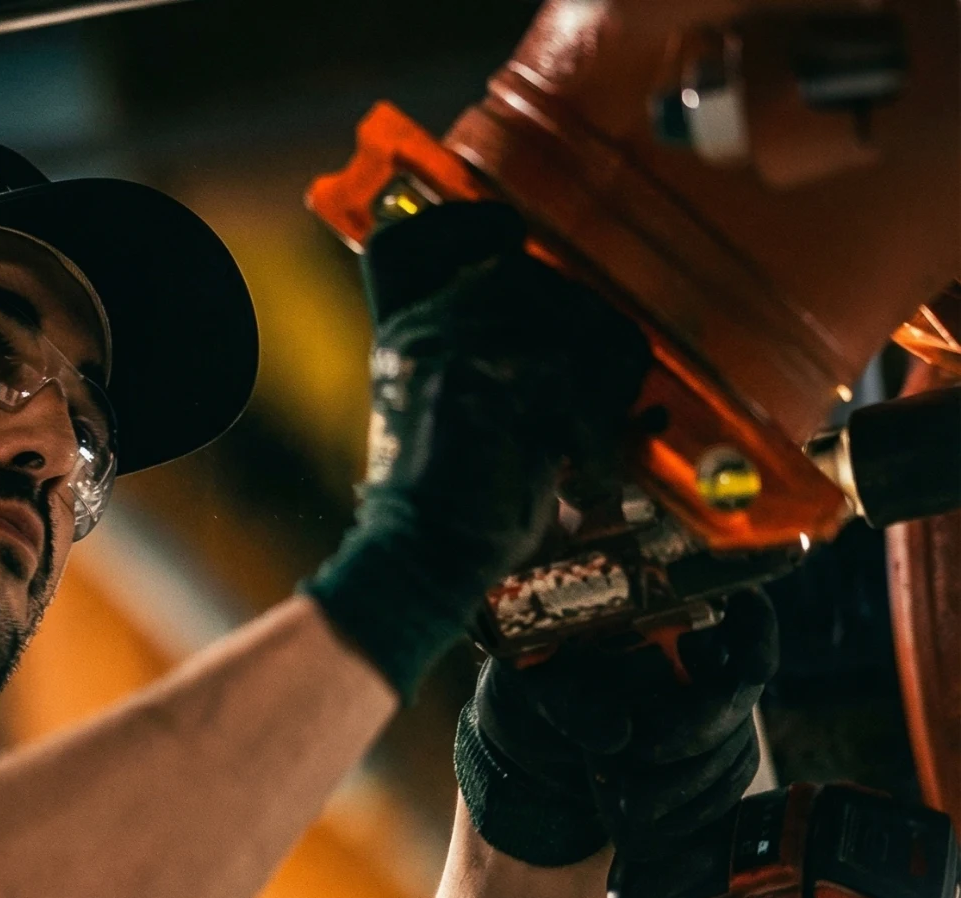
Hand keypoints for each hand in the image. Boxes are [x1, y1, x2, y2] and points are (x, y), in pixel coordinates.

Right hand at [303, 200, 651, 701]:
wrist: (422, 558)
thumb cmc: (449, 502)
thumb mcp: (459, 414)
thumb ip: (504, 362)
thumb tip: (597, 336)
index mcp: (404, 334)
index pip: (412, 244)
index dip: (467, 228)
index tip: (510, 238)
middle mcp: (422, 329)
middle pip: (526, 274)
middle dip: (583, 327)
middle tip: (597, 388)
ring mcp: (455, 348)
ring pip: (568, 316)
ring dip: (603, 377)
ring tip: (593, 434)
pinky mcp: (496, 380)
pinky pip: (583, 371)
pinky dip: (603, 422)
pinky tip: (587, 464)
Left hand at [458, 589, 778, 865]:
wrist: (529, 742)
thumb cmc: (528, 687)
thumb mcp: (529, 684)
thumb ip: (564, 699)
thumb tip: (618, 735)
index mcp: (658, 612)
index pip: (737, 607)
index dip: (756, 634)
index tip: (750, 668)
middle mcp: (700, 653)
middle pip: (738, 690)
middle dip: (695, 731)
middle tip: (639, 754)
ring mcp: (714, 706)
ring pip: (734, 743)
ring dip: (685, 780)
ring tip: (623, 802)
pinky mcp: (713, 755)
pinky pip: (727, 782)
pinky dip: (692, 806)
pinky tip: (650, 821)